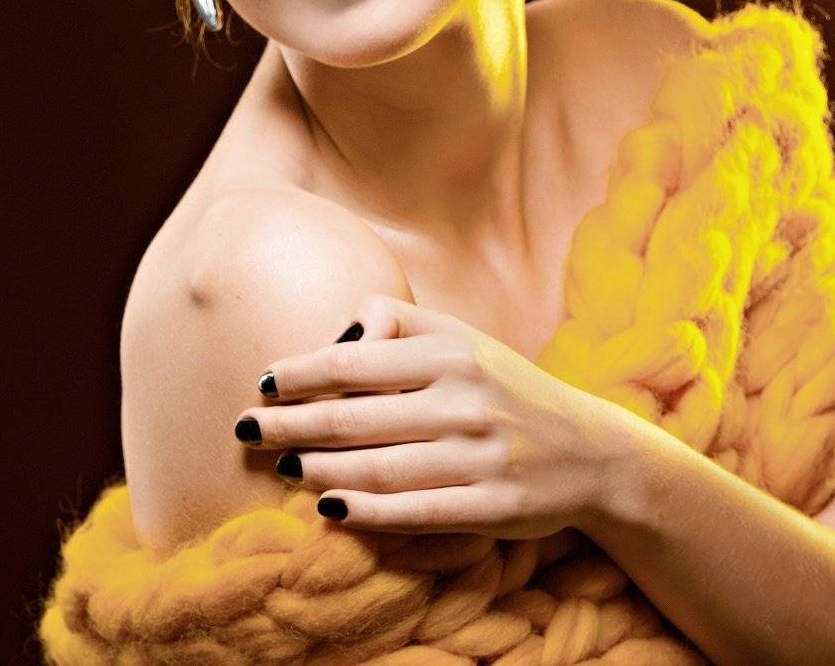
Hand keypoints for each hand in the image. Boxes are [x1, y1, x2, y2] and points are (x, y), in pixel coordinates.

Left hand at [234, 294, 634, 536]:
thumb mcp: (463, 339)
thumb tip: (337, 334)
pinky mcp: (491, 507)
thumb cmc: (506, 389)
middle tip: (245, 431)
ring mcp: (480, 456)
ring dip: (319, 471)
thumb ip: (400, 323)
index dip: (302, 374)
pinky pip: (414, 511)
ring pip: (378, 467)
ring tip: (280, 470)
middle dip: (292, 426)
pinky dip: (366, 512)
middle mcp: (465, 400)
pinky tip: (328, 510)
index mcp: (454, 352)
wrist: (590, 451)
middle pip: (355, 417)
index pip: (357, 362)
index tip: (263, 383)